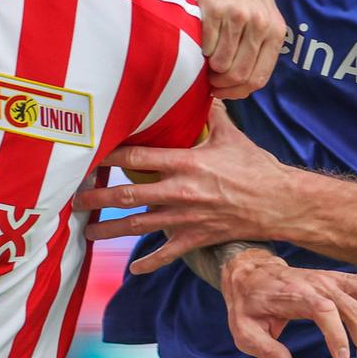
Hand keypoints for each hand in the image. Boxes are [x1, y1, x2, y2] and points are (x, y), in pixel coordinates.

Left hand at [82, 102, 306, 269]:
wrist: (282, 203)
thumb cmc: (257, 167)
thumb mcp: (231, 135)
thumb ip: (211, 114)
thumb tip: (202, 89)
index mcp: (186, 162)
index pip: (138, 156)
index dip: (110, 155)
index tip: (88, 155)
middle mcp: (181, 190)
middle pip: (130, 194)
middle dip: (99, 197)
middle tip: (74, 199)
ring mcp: (188, 217)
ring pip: (140, 225)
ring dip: (111, 229)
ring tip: (88, 232)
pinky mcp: (198, 237)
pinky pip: (169, 253)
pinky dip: (150, 262)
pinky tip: (133, 268)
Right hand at [179, 0, 285, 97]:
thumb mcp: (259, 12)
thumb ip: (258, 44)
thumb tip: (243, 82)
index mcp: (275, 30)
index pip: (259, 78)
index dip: (237, 91)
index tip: (222, 89)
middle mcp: (261, 25)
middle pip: (240, 76)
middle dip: (221, 85)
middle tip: (206, 78)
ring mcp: (240, 18)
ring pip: (222, 66)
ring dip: (207, 69)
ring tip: (201, 58)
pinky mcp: (216, 11)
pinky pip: (206, 48)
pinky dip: (198, 51)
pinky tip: (196, 40)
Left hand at [219, 248, 356, 357]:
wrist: (253, 273)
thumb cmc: (250, 305)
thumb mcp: (245, 330)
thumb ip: (265, 350)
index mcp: (294, 295)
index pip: (324, 310)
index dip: (338, 334)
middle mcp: (318, 283)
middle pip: (354, 307)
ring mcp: (332, 278)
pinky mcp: (340, 278)